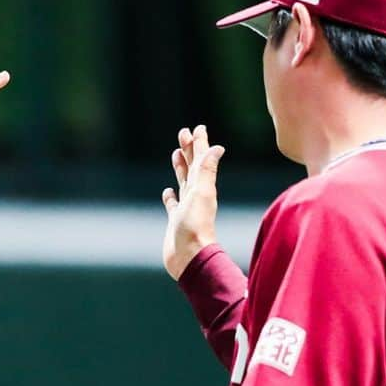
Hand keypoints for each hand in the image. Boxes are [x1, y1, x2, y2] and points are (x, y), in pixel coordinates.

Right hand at [161, 124, 225, 279]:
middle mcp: (195, 195)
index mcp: (202, 186)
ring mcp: (185, 208)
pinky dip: (170, 196)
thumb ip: (207, 171)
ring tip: (177, 154)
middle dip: (189, 150)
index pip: (201, 160)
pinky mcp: (176, 221)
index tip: (197, 127)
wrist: (190, 257)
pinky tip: (167, 192)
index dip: (199, 144)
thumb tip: (217, 147)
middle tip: (184, 133)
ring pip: (183, 182)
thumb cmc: (195, 227)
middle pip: (192, 167)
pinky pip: (173, 205)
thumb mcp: (201, 195)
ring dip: (180, 168)